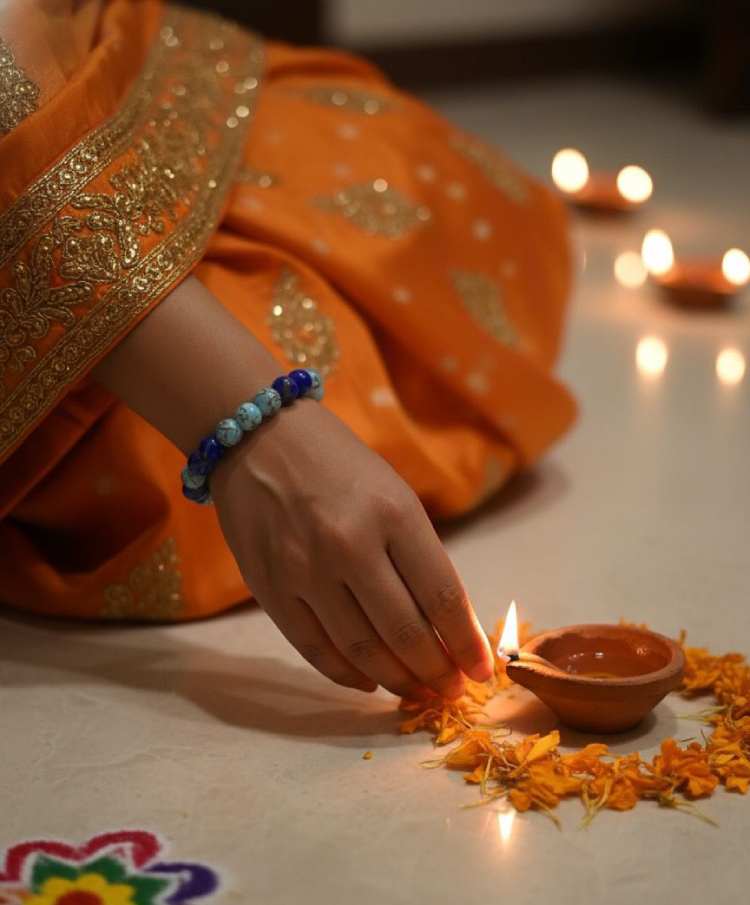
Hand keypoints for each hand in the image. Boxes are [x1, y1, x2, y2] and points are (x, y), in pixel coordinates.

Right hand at [212, 399, 493, 698]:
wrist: (258, 436)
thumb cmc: (339, 464)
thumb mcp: (393, 495)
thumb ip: (420, 557)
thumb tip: (449, 627)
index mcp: (393, 513)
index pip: (443, 597)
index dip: (467, 645)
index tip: (482, 671)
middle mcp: (349, 544)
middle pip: (406, 633)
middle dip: (438, 672)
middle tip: (452, 690)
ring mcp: (304, 569)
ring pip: (362, 651)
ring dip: (397, 681)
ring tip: (417, 691)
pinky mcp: (269, 587)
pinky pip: (314, 649)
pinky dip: (346, 674)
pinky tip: (368, 681)